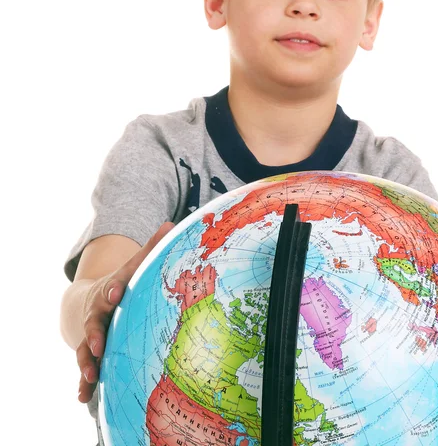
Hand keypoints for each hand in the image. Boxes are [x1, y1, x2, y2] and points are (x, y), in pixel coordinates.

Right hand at [76, 222, 174, 402]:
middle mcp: (98, 314)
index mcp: (111, 290)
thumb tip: (172, 224)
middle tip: (98, 344)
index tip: (116, 292)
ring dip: (87, 362)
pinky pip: (86, 367)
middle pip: (94, 322)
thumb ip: (151, 248)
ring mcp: (92, 334)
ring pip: (85, 349)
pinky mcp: (91, 352)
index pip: (112, 287)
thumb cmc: (122, 283)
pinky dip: (83, 383)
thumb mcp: (133, 265)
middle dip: (94, 332)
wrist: (90, 299)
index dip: (114, 289)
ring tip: (91, 376)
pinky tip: (82, 397)